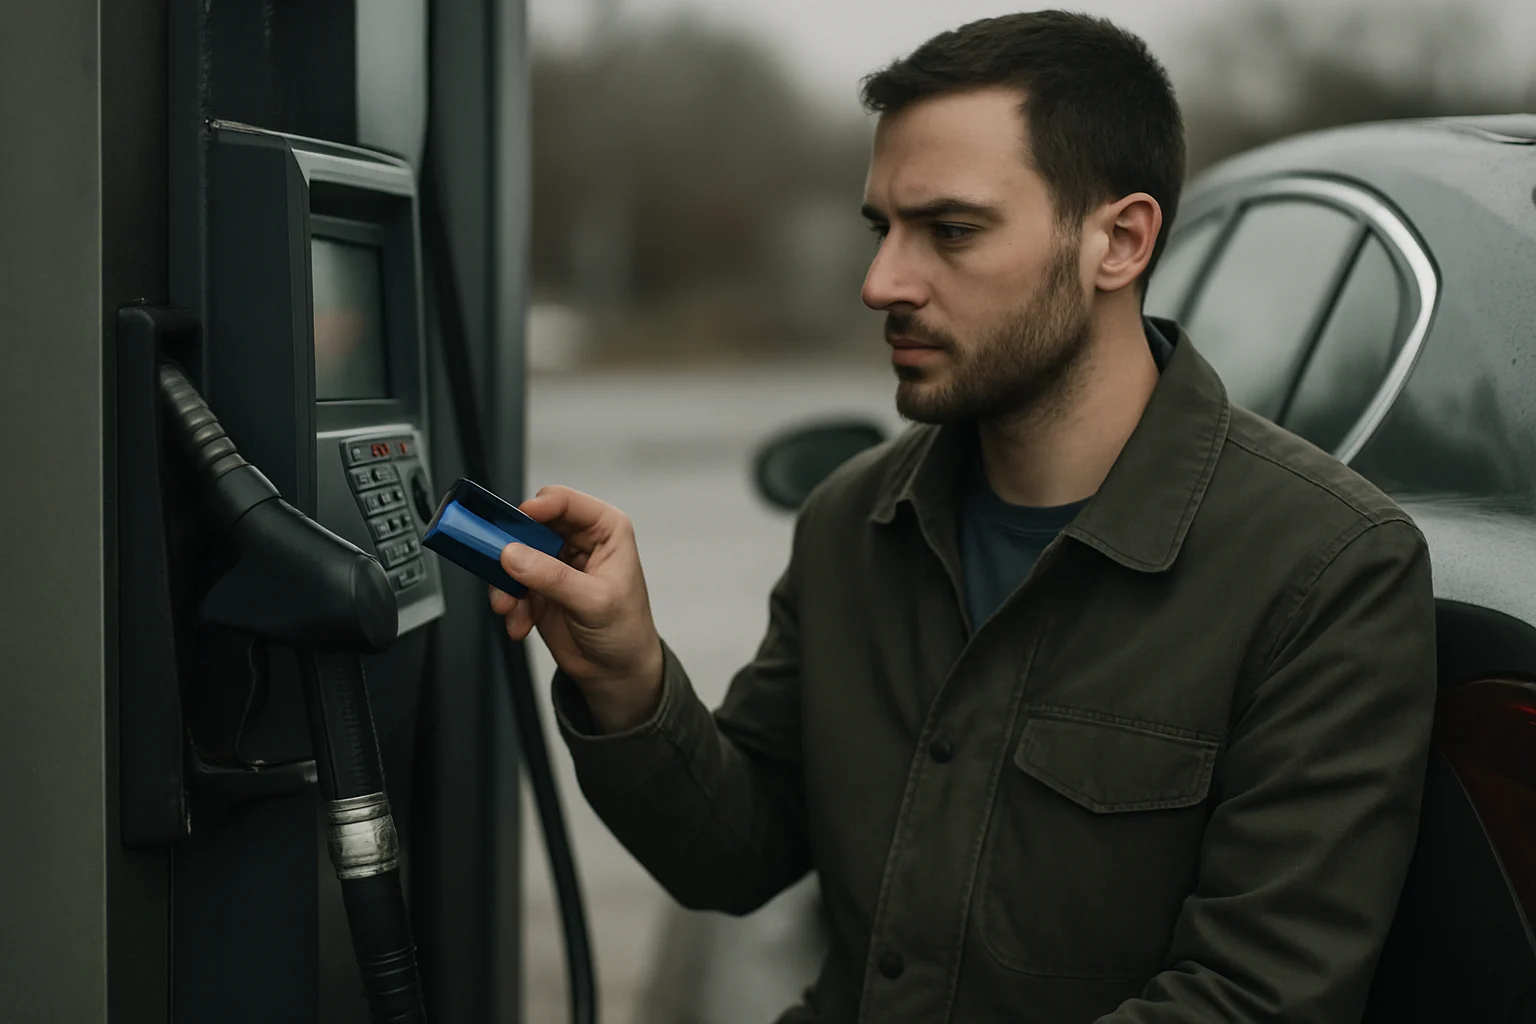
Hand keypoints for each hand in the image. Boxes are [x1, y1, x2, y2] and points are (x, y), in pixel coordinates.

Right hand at [489, 485, 663, 732]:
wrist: (616, 672)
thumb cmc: (625, 631)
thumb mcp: (594, 602)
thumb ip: (553, 577)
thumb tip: (514, 554)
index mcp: (605, 529)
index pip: (565, 502)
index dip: (537, 508)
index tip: (514, 525)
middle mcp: (578, 540)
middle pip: (531, 525)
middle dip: (511, 549)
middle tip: (499, 569)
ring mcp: (555, 563)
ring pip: (514, 555)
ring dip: (506, 582)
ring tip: (510, 608)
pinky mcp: (537, 586)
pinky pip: (509, 583)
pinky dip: (509, 603)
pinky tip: (519, 624)